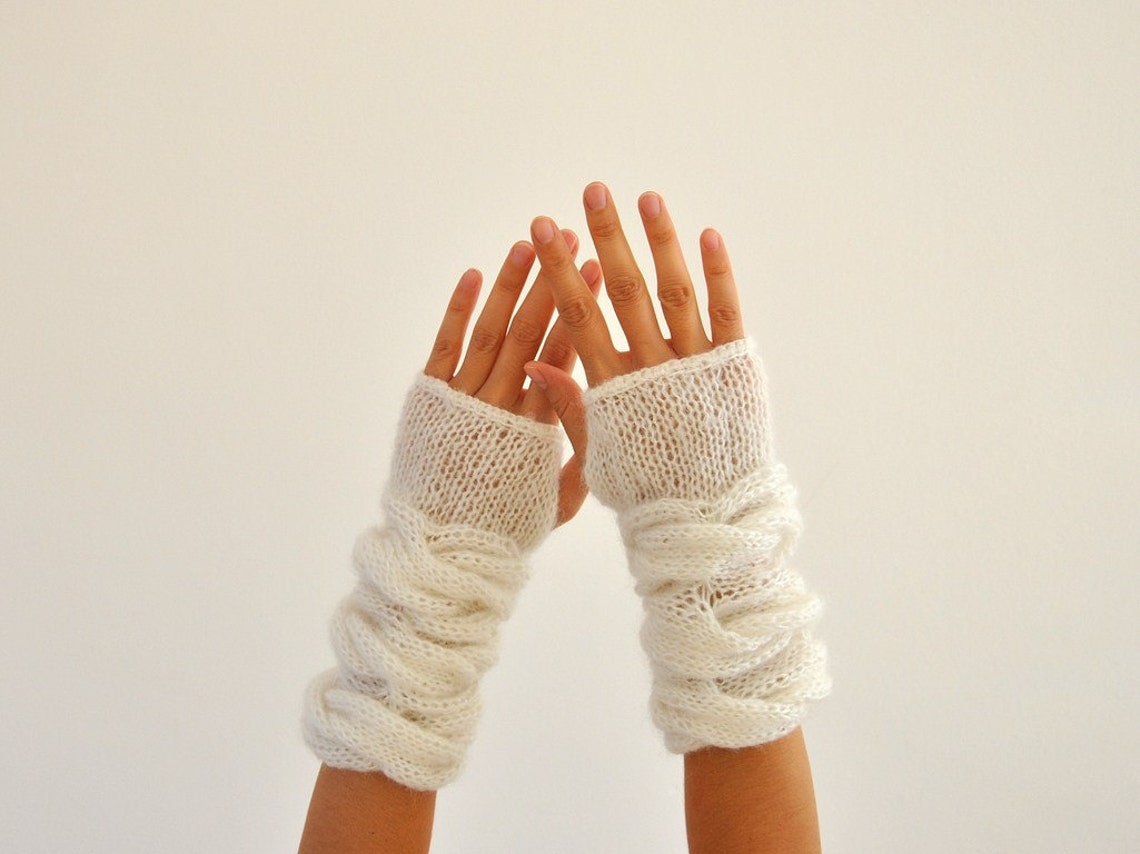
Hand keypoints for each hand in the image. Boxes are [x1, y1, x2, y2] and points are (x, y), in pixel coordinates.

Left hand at [422, 232, 601, 525]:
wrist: (444, 552)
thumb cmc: (506, 528)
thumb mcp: (558, 501)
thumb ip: (580, 459)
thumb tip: (602, 419)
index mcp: (539, 427)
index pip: (564, 358)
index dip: (580, 313)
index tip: (596, 275)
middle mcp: (503, 405)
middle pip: (531, 334)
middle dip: (553, 285)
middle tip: (571, 241)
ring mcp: (464, 400)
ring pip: (491, 332)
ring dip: (510, 287)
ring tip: (528, 244)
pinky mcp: (431, 400)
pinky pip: (446, 347)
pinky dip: (458, 311)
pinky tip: (475, 275)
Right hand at [522, 182, 746, 465]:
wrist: (706, 517)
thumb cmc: (646, 487)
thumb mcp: (597, 450)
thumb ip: (568, 403)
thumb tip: (533, 360)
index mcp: (613, 387)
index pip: (580, 316)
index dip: (562, 270)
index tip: (545, 229)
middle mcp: (654, 368)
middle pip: (625, 292)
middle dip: (606, 239)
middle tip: (592, 192)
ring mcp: (696, 364)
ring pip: (674, 292)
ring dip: (659, 243)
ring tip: (646, 198)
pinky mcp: (734, 366)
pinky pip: (726, 312)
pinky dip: (718, 273)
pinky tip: (706, 234)